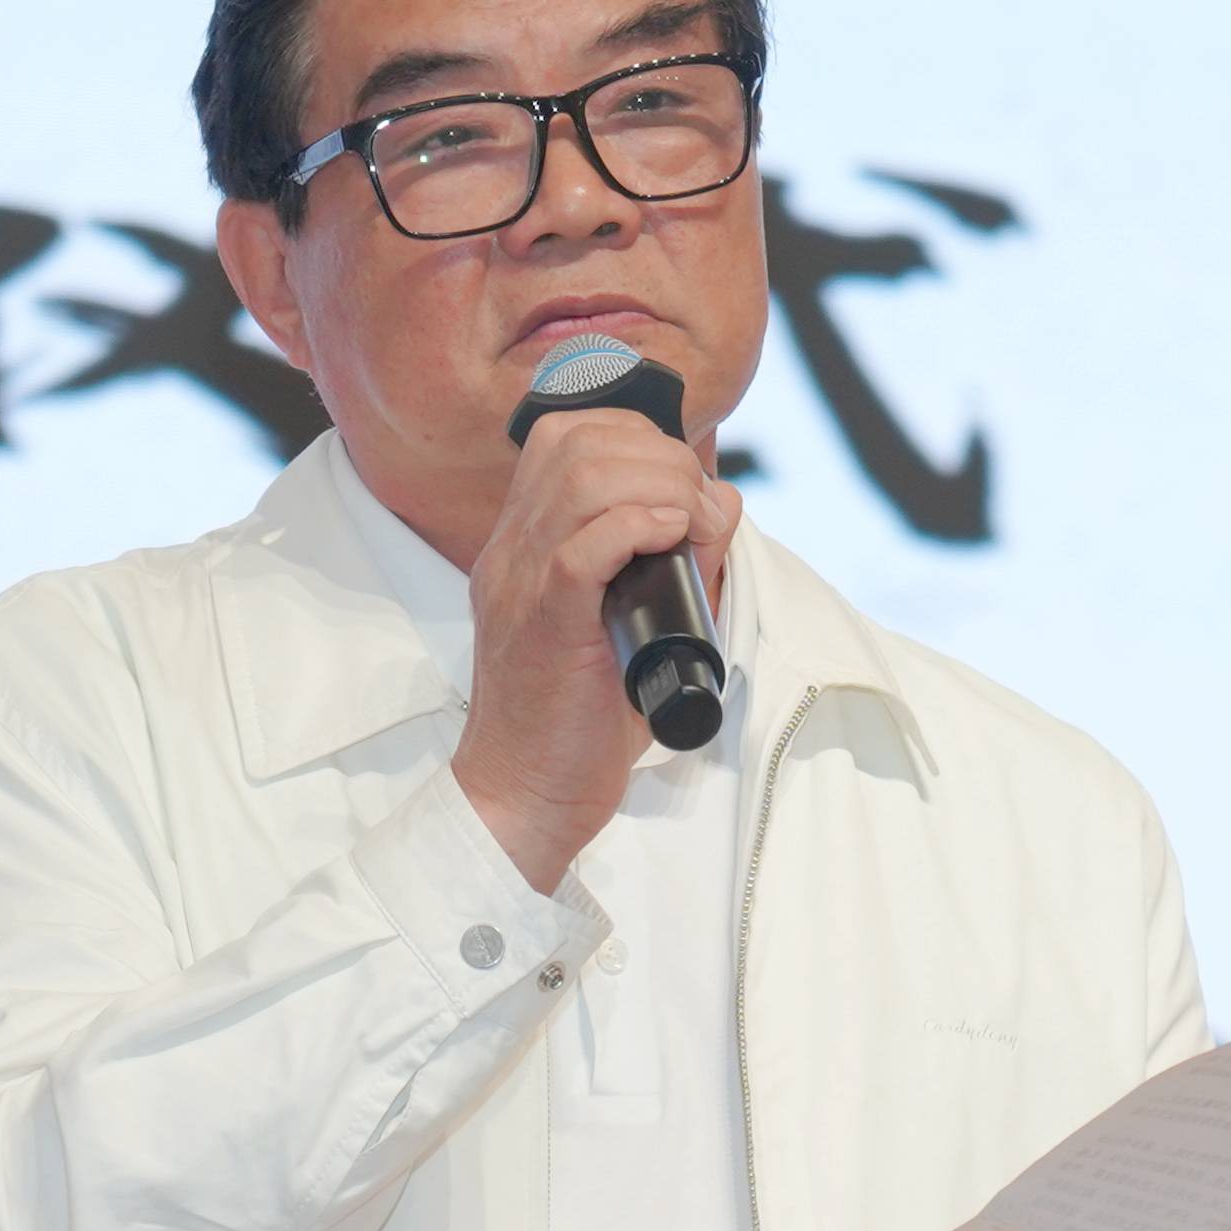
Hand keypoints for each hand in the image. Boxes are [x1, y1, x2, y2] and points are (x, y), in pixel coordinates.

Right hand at [454, 408, 739, 889]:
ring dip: (661, 483)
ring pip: (582, 476)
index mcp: (524, 542)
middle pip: (576, 439)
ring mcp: (519, 580)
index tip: (687, 487)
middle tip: (701, 510)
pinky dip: (641, 524)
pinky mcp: (543, 621)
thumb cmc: (579, 721)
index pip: (568, 434)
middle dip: (660, 455)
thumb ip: (667, 563)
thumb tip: (719, 504)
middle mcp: (511, 549)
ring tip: (694, 525)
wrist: (524, 796)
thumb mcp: (625, 624)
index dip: (641, 439)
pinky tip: (674, 539)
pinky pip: (581, 544)